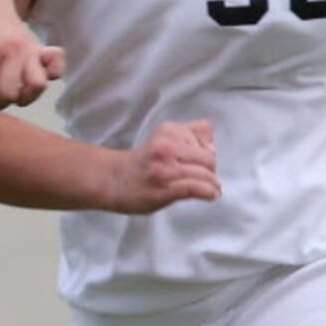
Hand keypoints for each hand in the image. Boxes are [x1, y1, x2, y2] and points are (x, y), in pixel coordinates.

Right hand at [103, 119, 219, 213]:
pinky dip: (208, 192)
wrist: (113, 180)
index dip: (207, 151)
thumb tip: (211, 140)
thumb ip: (189, 131)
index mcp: (168, 130)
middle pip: (208, 159)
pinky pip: (195, 188)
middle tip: (205, 178)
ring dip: (212, 184)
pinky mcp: (164, 189)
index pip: (205, 138)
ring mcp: (164, 169)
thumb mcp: (163, 135)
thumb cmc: (142, 162)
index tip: (200, 162)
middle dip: (210, 170)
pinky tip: (211, 195)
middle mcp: (166, 147)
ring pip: (204, 174)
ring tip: (211, 188)